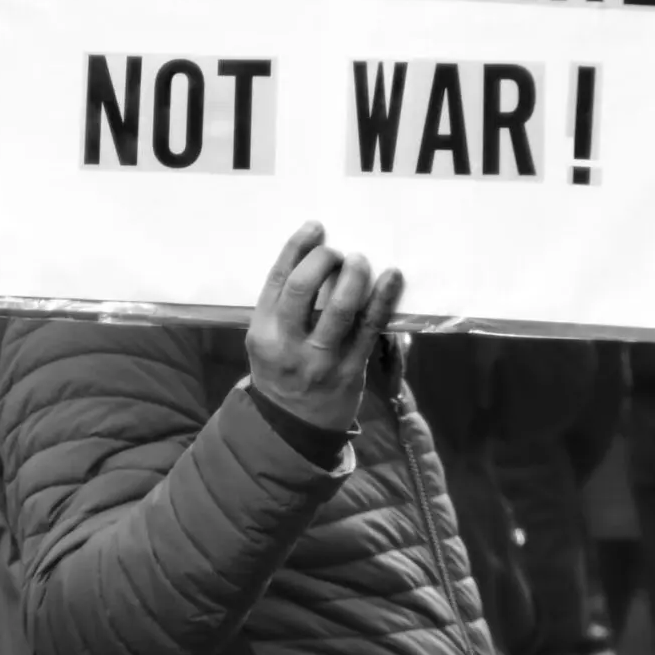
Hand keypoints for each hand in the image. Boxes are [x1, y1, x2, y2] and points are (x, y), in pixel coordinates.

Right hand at [247, 222, 402, 433]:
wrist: (293, 427)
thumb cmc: (282, 371)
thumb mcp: (267, 342)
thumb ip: (282, 308)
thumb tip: (316, 258)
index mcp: (261, 331)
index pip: (278, 279)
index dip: (297, 247)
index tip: (316, 227)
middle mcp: (287, 344)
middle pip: (303, 288)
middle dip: (324, 260)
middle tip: (338, 252)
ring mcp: (319, 359)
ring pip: (339, 307)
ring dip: (354, 275)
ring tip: (360, 260)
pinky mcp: (350, 370)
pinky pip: (370, 327)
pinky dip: (383, 297)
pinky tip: (392, 276)